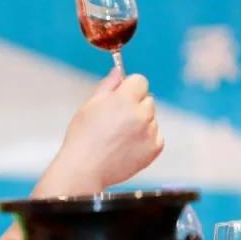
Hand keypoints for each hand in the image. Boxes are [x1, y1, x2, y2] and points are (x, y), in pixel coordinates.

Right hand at [36, 68, 162, 196]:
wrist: (85, 168)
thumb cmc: (83, 136)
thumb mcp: (90, 105)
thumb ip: (108, 85)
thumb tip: (118, 71)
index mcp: (124, 99)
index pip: (140, 81)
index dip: (129, 87)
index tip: (121, 96)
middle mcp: (141, 114)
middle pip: (147, 99)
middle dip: (135, 104)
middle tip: (116, 119)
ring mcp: (149, 132)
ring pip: (152, 118)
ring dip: (141, 122)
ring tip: (119, 135)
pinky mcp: (154, 148)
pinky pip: (157, 135)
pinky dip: (146, 138)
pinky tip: (128, 144)